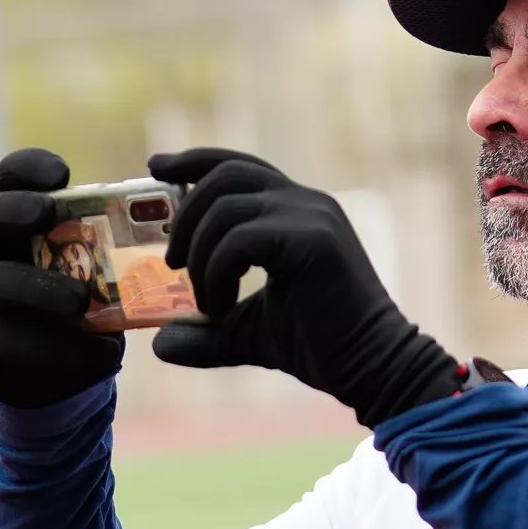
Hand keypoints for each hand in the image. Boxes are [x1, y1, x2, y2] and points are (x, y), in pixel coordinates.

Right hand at [0, 148, 124, 408]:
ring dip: (39, 289)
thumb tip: (173, 231)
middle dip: (16, 210)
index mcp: (24, 219)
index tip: (62, 174)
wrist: (55, 369)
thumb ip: (117, 247)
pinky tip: (96, 353)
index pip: (14, 176)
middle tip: (45, 214)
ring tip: (79, 302)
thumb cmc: (85, 301)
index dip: (31, 168)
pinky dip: (58, 348)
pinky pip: (13, 342)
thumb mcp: (98, 268)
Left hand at [143, 148, 459, 428]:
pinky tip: (220, 309)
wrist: (371, 367)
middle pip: (225, 175)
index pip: (238, 165)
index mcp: (295, 210)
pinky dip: (215, 273)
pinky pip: (239, 239)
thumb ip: (207, 332)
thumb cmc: (320, 347)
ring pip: (225, 207)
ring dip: (199, 255)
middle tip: (170, 263)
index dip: (194, 160)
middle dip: (185, 215)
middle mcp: (306, 202)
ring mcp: (312, 216)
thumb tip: (159, 345)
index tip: (156, 167)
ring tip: (204, 302)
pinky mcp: (314, 240)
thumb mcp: (247, 333)